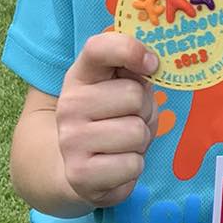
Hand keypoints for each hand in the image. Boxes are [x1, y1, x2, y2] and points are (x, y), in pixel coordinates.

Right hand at [55, 30, 158, 208]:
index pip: (100, 48)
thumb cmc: (109, 121)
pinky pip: (133, 164)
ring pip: (137, 132)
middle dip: (144, 111)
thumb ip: (133, 72)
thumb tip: (153, 63)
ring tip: (123, 144)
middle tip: (129, 120)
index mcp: (80, 76)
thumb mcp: (119, 90)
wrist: (77, 170)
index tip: (151, 64)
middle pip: (134, 95)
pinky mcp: (80, 174)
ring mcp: (71, 140)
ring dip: (140, 141)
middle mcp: (69, 104)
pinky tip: (116, 165)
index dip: (130, 50)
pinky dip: (133, 166)